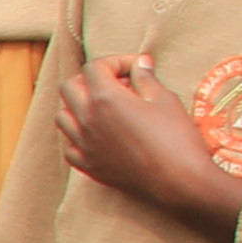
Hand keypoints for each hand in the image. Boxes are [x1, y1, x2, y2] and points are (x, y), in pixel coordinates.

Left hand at [54, 53, 241, 236]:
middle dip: (90, 79)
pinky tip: (99, 135)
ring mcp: (84, 145)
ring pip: (63, 116)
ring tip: (105, 108)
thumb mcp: (164, 99)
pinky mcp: (88, 166)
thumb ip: (145, 78)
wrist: (178, 181)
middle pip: (69, 87)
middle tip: (116, 84)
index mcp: (105, 98)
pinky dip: (78, 136)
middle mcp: (87, 120)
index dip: (115, 61)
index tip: (135, 68)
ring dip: (79, 106)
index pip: (93, 67)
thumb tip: (140, 62)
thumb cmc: (176, 137)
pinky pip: (69, 147)